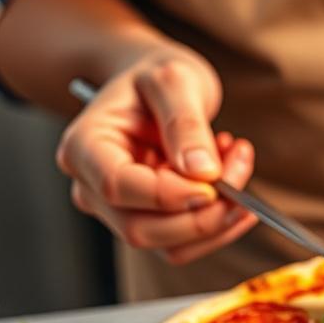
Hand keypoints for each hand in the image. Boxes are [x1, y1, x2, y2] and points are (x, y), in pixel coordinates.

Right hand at [56, 48, 256, 263]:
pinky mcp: (149, 221)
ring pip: (168, 246)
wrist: (155, 85)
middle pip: (140, 229)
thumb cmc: (155, 76)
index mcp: (84, 146)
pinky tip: (232, 182)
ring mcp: (118, 210)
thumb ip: (185, 123)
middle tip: (240, 170)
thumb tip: (203, 172)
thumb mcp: (174, 78)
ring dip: (217, 218)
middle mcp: (91, 186)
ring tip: (237, 162)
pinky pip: (186, 243)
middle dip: (202, 213)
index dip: (168, 194)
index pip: (118, 186)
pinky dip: (219, 222)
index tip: (215, 181)